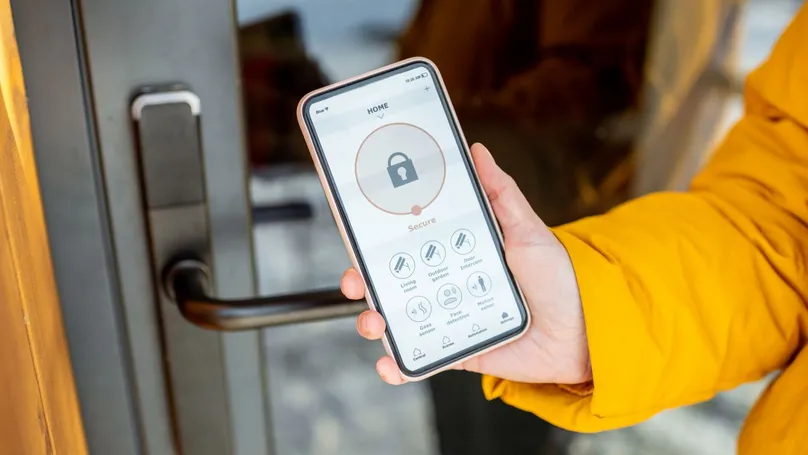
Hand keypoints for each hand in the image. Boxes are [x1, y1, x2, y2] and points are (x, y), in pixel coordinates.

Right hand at [341, 143, 590, 384]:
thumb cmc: (558, 274)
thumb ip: (500, 192)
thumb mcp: (526, 227)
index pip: (405, 245)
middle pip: (391, 282)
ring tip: (374, 323)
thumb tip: (478, 150)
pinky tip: (390, 363)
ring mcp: (449, 319)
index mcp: (454, 252)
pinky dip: (398, 366)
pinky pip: (421, 359)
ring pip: (398, 321)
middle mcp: (445, 284)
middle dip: (363, 282)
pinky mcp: (458, 351)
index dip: (376, 243)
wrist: (585, 327)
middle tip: (357, 282)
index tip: (356, 238)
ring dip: (373, 322)